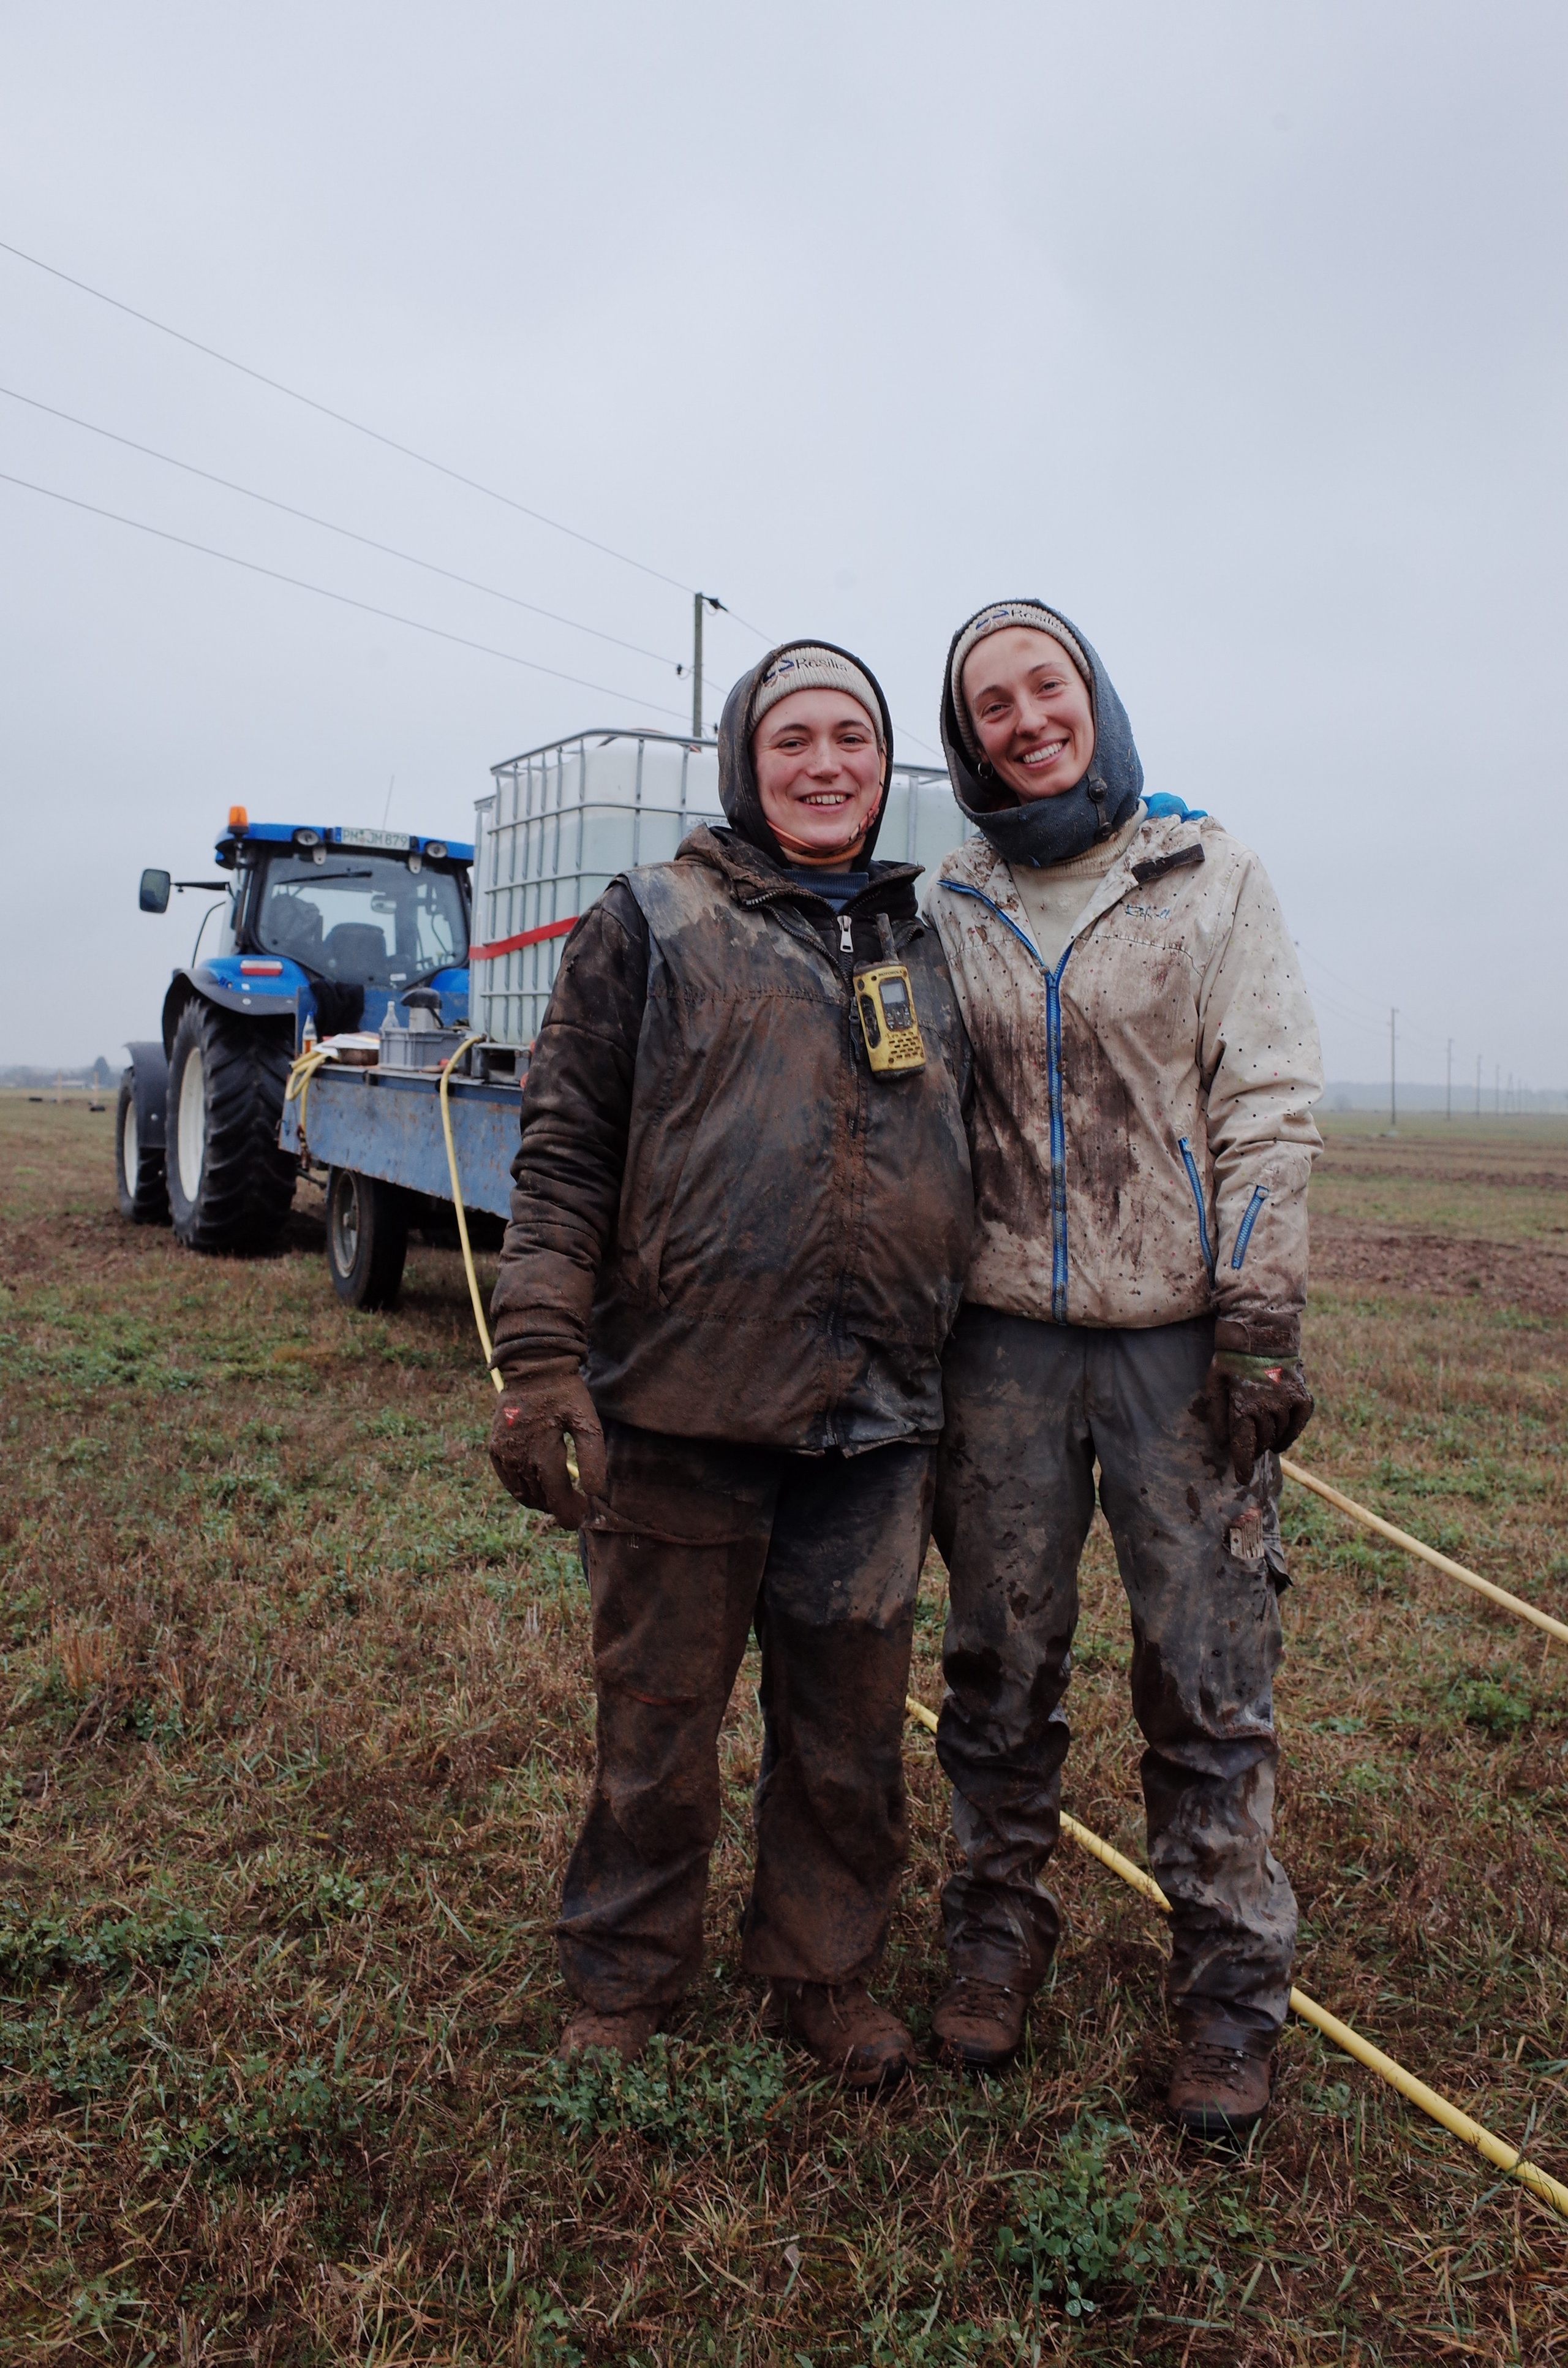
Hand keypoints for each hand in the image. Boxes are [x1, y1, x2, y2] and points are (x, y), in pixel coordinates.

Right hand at [488, 1368, 607, 1528]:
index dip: (571, 1513)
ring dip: (542, 1500)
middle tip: (576, 1504)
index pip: (557, 1500)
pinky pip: (508, 1480)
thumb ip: (593, 1458)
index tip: (583, 1515)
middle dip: (559, 1506)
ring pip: (523, 1494)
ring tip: (560, 1496)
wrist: (533, 1368)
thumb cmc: (565, 1394)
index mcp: (543, 1455)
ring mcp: (503, 1455)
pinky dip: (523, 1489)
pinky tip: (537, 1484)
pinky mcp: (495, 1448)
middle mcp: (519, 1459)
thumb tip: (594, 1492)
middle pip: (541, 1499)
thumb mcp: (587, 1421)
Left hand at [1204, 1314, 1313, 1485]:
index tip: (1242, 1478)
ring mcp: (1287, 1402)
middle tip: (1247, 1449)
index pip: (1243, 1445)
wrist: (1261, 1333)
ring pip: (1279, 1434)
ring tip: (1261, 1442)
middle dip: (1253, 1449)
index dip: (1243, 1465)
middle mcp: (1267, 1408)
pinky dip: (1290, 1435)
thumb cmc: (1231, 1359)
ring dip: (1269, 1441)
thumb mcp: (1214, 1383)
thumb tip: (1221, 1443)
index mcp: (1243, 1406)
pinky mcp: (1302, 1396)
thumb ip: (1216, 1413)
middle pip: (1261, 1442)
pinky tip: (1281, 1442)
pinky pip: (1298, 1424)